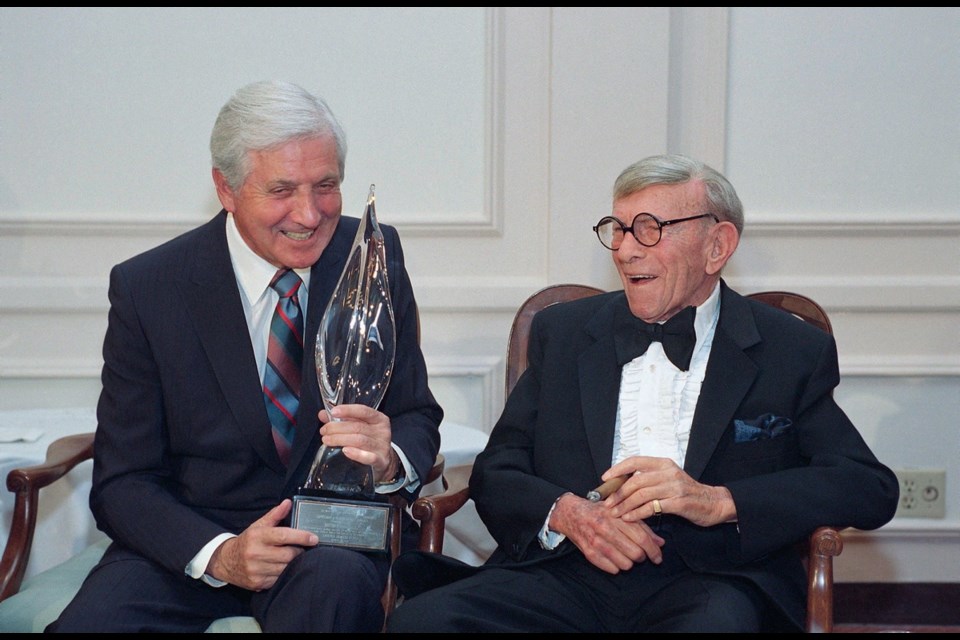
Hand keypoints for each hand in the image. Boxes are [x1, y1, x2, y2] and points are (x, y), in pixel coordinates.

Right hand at [207, 499, 317, 590]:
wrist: (225, 561)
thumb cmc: (247, 541)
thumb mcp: (258, 526)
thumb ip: (274, 515)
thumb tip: (288, 503)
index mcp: (257, 536)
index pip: (284, 536)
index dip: (302, 537)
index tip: (314, 538)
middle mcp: (255, 553)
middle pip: (288, 555)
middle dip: (299, 551)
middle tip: (302, 548)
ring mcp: (256, 570)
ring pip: (285, 568)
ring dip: (293, 563)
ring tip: (293, 557)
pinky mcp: (257, 583)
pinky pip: (279, 579)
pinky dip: (284, 574)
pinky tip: (282, 567)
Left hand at [319, 404, 396, 483]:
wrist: (384, 461)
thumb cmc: (369, 441)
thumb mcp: (360, 427)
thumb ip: (343, 420)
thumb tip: (323, 414)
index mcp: (379, 419)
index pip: (363, 411)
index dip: (348, 410)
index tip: (333, 412)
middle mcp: (382, 431)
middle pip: (357, 427)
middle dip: (337, 428)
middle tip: (324, 431)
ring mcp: (382, 447)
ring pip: (359, 440)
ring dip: (340, 439)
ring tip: (326, 440)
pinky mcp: (381, 461)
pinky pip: (369, 457)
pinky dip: (356, 454)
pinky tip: (345, 451)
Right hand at [549, 493, 664, 573]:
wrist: (570, 513)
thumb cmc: (598, 511)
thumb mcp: (620, 512)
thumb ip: (641, 526)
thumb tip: (660, 542)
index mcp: (616, 516)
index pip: (641, 537)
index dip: (653, 550)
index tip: (658, 557)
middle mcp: (605, 528)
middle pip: (635, 552)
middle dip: (641, 557)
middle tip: (640, 554)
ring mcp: (596, 541)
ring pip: (625, 563)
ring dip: (629, 562)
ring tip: (626, 555)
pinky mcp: (588, 553)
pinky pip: (612, 569)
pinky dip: (617, 567)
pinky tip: (615, 558)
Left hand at [601, 456, 736, 526]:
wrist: (714, 502)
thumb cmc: (687, 492)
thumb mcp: (668, 478)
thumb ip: (649, 478)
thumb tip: (621, 483)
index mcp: (663, 464)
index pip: (635, 461)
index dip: (618, 469)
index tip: (605, 478)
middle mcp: (668, 472)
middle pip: (635, 481)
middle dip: (618, 493)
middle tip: (607, 503)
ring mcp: (674, 487)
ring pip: (641, 495)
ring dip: (624, 505)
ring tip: (615, 513)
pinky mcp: (678, 502)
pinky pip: (651, 508)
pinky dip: (637, 514)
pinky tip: (629, 518)